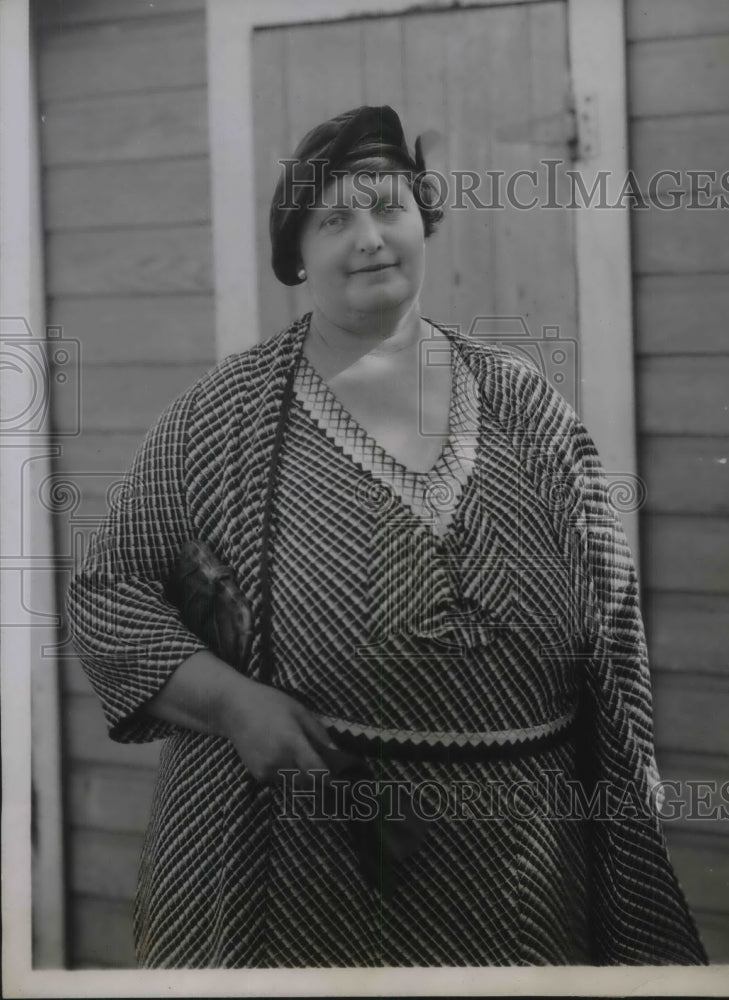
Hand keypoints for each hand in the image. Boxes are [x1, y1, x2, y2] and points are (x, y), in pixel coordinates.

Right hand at [218, 675, 335, 785]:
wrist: (233, 709)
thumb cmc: (269, 703)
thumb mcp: (299, 711)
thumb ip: (318, 733)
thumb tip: (335, 751)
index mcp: (292, 742)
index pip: (317, 771)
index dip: (330, 776)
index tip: (338, 775)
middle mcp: (279, 760)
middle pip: (308, 780)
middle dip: (316, 774)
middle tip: (318, 760)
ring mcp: (267, 769)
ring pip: (294, 781)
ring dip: (301, 773)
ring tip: (296, 753)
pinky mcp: (258, 774)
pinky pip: (280, 779)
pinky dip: (285, 772)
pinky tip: (279, 754)